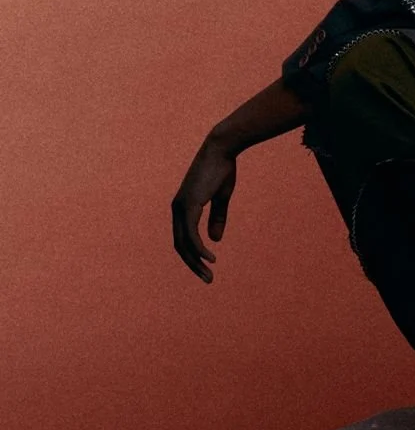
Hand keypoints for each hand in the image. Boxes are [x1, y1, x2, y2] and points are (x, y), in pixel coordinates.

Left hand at [171, 134, 236, 282]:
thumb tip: (214, 239)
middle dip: (193, 265)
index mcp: (183, 207)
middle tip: (207, 279)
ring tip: (209, 275)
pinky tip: (210, 258)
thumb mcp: (220, 198)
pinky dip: (200, 249)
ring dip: (196, 262)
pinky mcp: (189, 205)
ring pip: (184, 244)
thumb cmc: (222, 170)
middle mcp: (177, 209)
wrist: (221, 150)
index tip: (207, 269)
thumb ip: (217, 218)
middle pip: (181, 246)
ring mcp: (181, 208)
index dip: (193, 256)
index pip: (183, 239)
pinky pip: (192, 235)